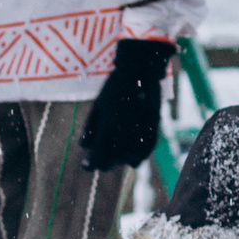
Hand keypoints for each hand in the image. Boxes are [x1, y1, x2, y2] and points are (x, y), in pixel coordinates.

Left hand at [80, 38, 176, 170]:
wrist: (141, 72)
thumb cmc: (114, 87)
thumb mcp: (97, 106)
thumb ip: (90, 128)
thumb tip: (85, 146)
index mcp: (110, 126)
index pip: (99, 156)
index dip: (90, 163)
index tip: (86, 165)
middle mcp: (127, 132)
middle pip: (113, 161)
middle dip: (104, 162)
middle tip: (99, 159)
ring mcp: (142, 131)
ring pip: (130, 159)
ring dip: (121, 159)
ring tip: (115, 155)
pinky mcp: (154, 129)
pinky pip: (146, 151)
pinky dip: (138, 156)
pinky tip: (132, 158)